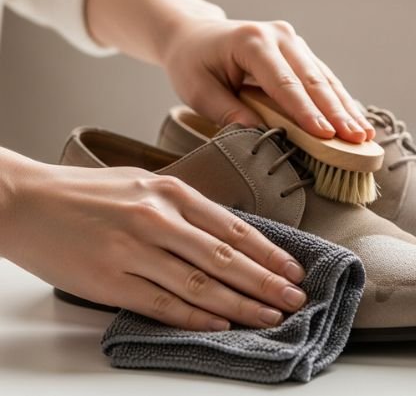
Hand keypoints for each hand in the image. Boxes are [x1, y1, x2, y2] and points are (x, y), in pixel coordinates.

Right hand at [2, 159, 307, 330]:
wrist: (24, 202)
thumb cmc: (86, 194)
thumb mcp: (143, 184)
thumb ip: (185, 208)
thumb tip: (229, 234)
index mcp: (170, 193)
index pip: (233, 227)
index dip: (268, 252)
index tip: (293, 269)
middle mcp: (157, 220)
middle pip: (226, 258)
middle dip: (266, 282)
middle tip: (295, 298)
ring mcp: (134, 252)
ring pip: (201, 285)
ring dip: (241, 305)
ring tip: (270, 316)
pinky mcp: (111, 281)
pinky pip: (163, 304)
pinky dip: (196, 317)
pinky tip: (222, 324)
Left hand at [85, 0, 374, 143]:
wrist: (194, 34)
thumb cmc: (192, 63)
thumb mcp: (198, 90)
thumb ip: (227, 112)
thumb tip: (259, 135)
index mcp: (252, 42)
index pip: (284, 82)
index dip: (306, 111)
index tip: (326, 135)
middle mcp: (279, 36)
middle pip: (313, 80)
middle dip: (337, 113)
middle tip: (356, 140)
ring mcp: (293, 41)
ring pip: (325, 79)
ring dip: (346, 109)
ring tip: (364, 136)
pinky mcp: (300, 52)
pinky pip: (324, 79)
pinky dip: (340, 101)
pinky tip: (356, 121)